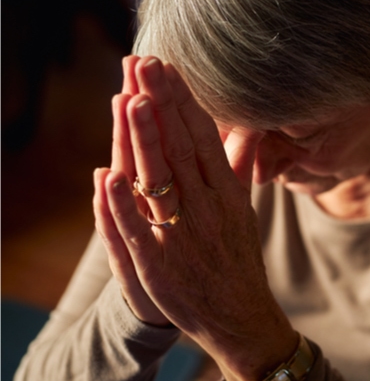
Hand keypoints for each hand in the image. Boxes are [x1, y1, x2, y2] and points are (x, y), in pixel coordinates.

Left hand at [94, 57, 297, 380]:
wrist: (239, 316)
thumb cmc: (238, 258)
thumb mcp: (245, 209)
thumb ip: (241, 166)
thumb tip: (249, 126)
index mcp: (228, 194)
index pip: (204, 139)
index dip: (184, 102)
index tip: (168, 68)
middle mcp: (207, 210)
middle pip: (181, 150)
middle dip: (162, 105)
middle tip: (145, 65)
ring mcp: (182, 237)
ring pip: (161, 182)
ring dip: (146, 141)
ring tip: (133, 99)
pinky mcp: (159, 266)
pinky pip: (138, 230)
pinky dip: (123, 203)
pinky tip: (108, 173)